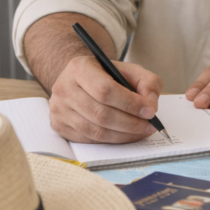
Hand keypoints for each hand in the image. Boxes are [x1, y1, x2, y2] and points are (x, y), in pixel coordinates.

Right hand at [48, 55, 163, 142]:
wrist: (81, 80)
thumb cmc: (107, 75)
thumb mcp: (129, 70)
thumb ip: (147, 82)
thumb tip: (151, 104)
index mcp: (79, 68)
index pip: (105, 90)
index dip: (130, 103)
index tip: (150, 111)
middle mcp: (64, 88)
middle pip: (100, 114)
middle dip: (130, 123)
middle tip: (149, 126)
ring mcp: (59, 109)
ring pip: (95, 131)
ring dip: (123, 135)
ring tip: (142, 131)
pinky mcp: (59, 126)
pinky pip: (89, 139)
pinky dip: (112, 140)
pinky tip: (126, 135)